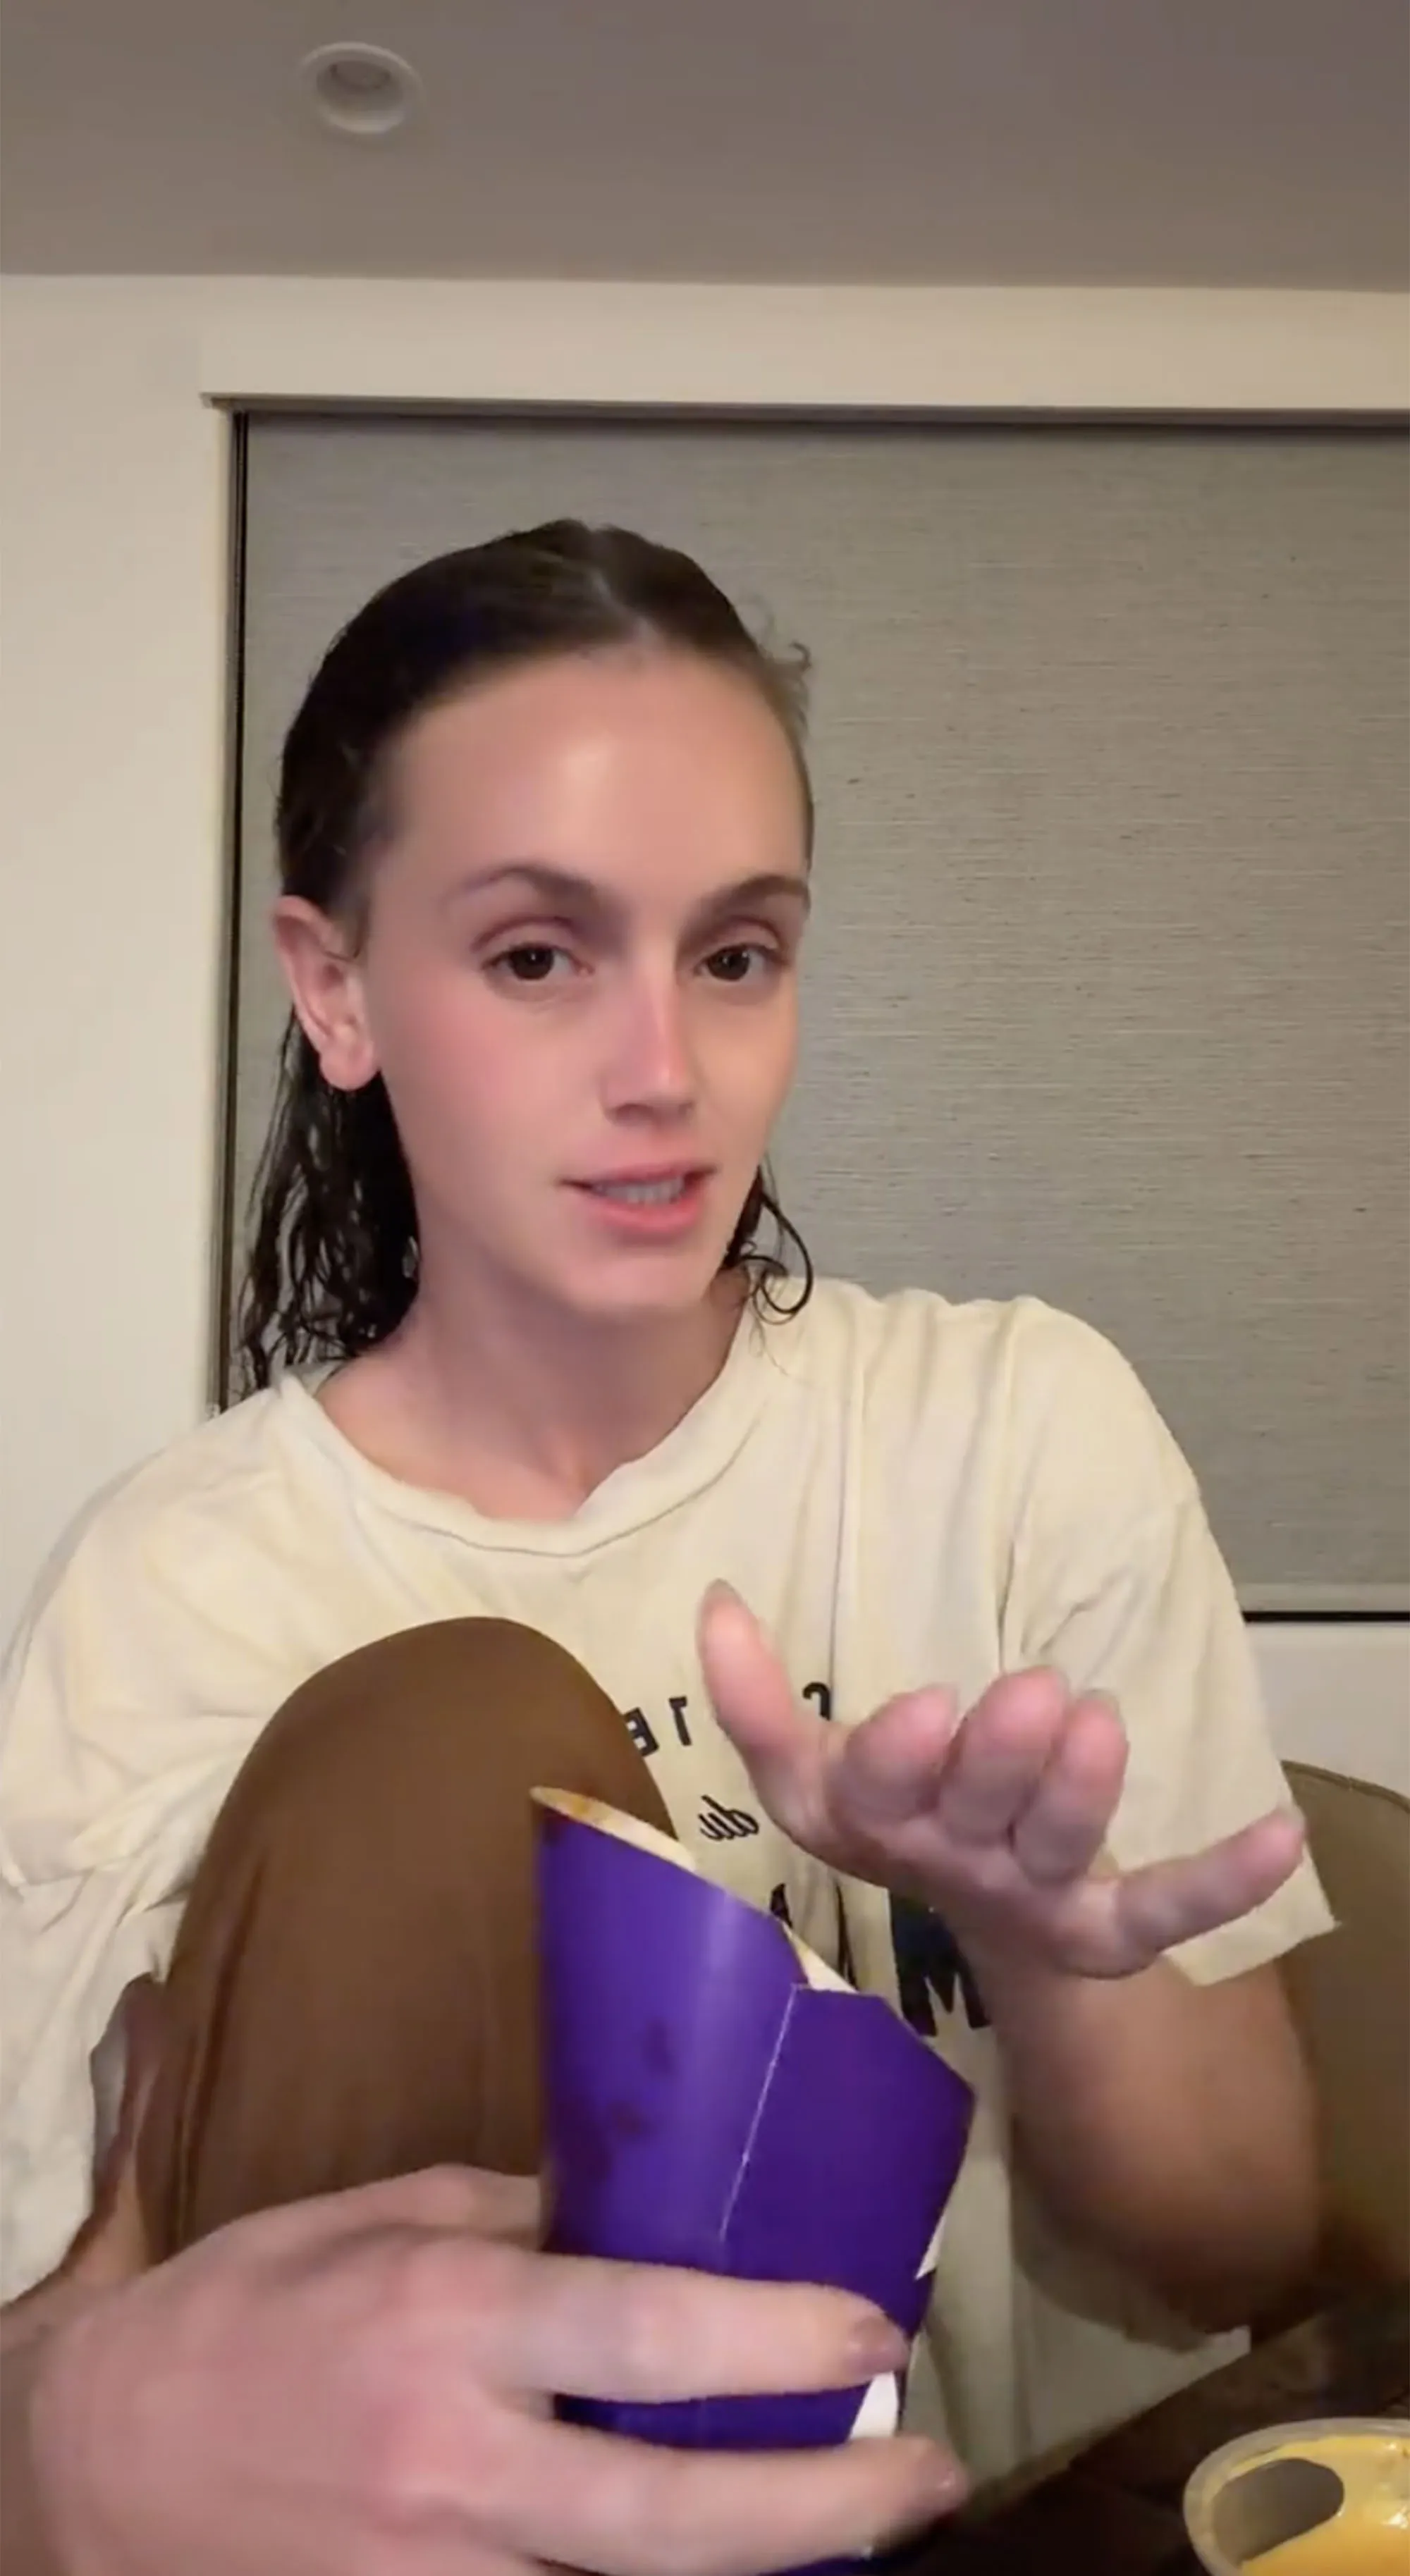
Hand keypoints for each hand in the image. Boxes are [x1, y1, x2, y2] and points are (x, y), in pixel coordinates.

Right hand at [21, 2167, 961, 2575]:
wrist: (96, 2468)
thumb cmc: (246, 2312)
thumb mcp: (374, 2214)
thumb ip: (514, 2217)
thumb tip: (640, 2215)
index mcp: (449, 2321)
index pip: (648, 2334)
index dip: (778, 2337)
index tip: (872, 2326)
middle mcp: (459, 2462)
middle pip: (678, 2515)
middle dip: (829, 2505)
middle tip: (933, 2474)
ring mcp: (441, 2575)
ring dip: (767, 2567)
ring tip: (865, 2524)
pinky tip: (726, 2569)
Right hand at [698, 1586, 1304, 1979]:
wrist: (977, 1912)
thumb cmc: (895, 1807)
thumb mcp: (813, 1762)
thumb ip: (758, 1697)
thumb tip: (715, 1601)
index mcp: (865, 1825)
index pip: (861, 1800)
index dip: (894, 1759)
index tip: (925, 1706)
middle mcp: (944, 1867)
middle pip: (969, 1819)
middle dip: (1001, 1762)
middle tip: (1035, 1694)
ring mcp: (1026, 1899)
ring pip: (1056, 1852)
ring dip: (1080, 1795)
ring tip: (1098, 1720)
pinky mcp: (1102, 1928)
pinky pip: (1162, 1909)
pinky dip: (1222, 1882)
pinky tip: (1284, 1835)